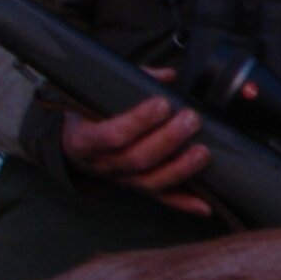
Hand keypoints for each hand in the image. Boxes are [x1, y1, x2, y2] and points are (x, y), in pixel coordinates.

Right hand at [58, 69, 212, 216]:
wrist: (74, 145)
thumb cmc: (88, 116)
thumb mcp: (95, 96)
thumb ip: (131, 80)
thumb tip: (167, 74)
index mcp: (86, 139)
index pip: (112, 135)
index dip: (139, 121)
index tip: (162, 103)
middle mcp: (103, 165)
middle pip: (136, 159)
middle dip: (167, 140)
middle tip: (191, 119)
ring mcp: (122, 180)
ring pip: (151, 182)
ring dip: (180, 169)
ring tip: (202, 152)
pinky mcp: (138, 190)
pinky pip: (162, 199)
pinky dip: (185, 203)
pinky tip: (206, 205)